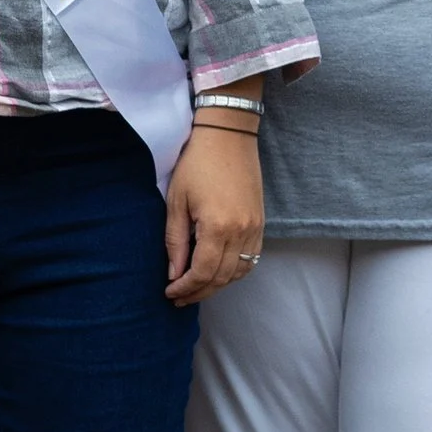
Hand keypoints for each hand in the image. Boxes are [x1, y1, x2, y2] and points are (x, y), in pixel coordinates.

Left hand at [166, 122, 263, 304]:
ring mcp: (255, 227)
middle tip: (179, 297)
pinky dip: (235, 271)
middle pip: (222, 277)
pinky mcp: (261, 222)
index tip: (170, 293)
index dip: (186, 287)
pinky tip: (218, 272)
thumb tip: (174, 273)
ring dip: (218, 284)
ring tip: (196, 287)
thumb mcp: (177, 200)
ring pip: (239, 271)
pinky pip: (251, 258)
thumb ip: (175, 240)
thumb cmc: (197, 163)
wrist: (228, 134)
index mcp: (218, 226)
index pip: (203, 272)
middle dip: (199, 291)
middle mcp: (241, 231)